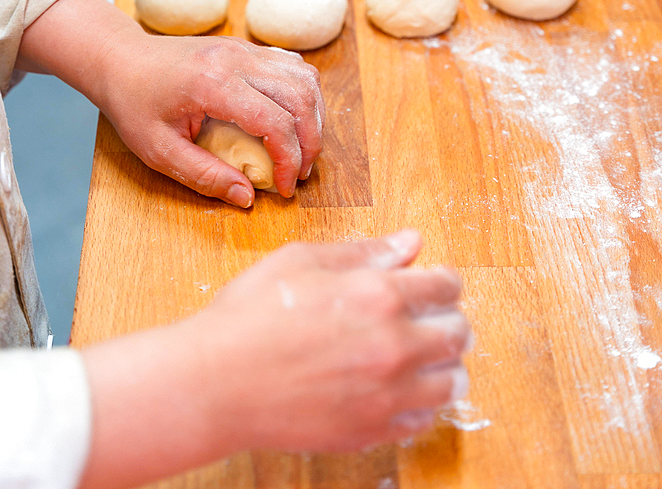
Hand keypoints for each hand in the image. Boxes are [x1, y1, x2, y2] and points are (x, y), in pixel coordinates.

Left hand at [17, 0, 323, 204]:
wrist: (122, 59)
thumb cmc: (135, 105)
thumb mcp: (158, 151)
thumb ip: (204, 176)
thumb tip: (247, 198)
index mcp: (212, 84)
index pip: (274, 121)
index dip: (289, 160)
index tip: (285, 189)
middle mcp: (235, 58)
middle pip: (299, 97)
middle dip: (310, 142)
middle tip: (300, 174)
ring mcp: (244, 48)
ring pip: (305, 77)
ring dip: (313, 117)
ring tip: (303, 149)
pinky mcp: (247, 47)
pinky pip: (293, 66)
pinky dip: (304, 95)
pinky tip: (294, 120)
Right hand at [80, 231, 468, 488]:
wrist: (216, 382)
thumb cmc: (251, 314)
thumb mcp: (303, 260)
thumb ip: (364, 251)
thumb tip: (411, 242)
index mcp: (379, 295)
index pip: (447, 286)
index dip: (445, 281)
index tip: (436, 284)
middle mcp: (393, 346)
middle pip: (458, 334)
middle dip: (449, 320)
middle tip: (429, 319)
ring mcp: (385, 394)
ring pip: (451, 382)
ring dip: (443, 365)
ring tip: (418, 356)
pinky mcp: (371, 431)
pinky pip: (424, 420)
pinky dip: (421, 404)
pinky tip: (396, 389)